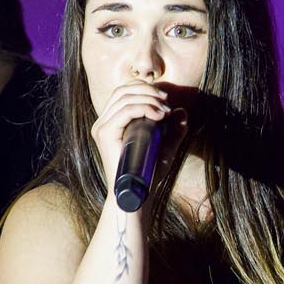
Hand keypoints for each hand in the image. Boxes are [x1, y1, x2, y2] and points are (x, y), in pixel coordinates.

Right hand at [90, 80, 187, 202]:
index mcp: (111, 122)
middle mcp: (103, 123)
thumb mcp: (165, 147)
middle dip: (148, 91)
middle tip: (167, 101)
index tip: (165, 99)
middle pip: (123, 90)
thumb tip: (182, 111)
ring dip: (149, 99)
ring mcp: (101, 128)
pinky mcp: (105, 134)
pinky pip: (125, 111)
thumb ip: (174, 131)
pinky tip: (159, 116)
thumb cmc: (148, 175)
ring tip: (165, 111)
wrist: (137, 195)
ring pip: (125, 98)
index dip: (145, 89)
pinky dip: (144, 108)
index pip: (124, 92)